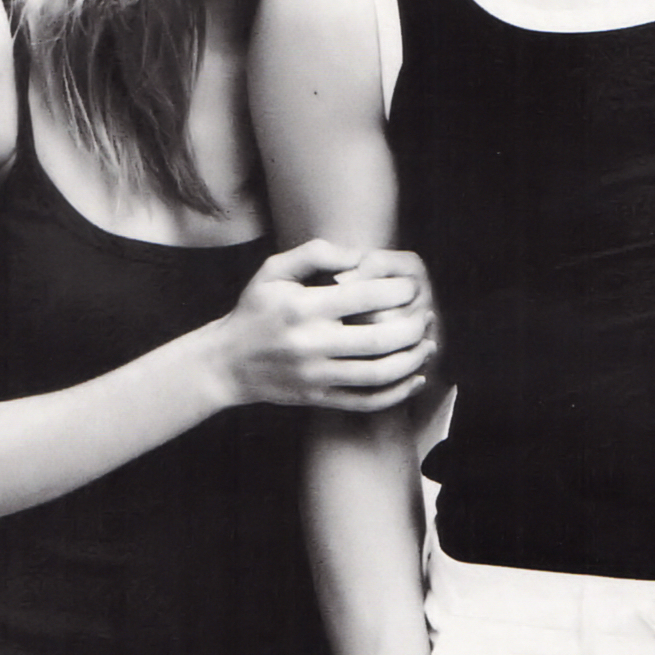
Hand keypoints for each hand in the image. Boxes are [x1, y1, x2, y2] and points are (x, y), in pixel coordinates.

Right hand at [219, 239, 434, 411]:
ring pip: (379, 373)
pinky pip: (367, 401)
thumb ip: (316, 253)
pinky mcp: (320, 398)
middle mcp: (311, 343)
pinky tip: (415, 377)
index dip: (397, 290)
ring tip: (427, 344)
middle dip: (413, 326)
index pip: (364, 297)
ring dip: (413, 359)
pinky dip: (398, 392)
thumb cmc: (255, 310)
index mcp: (303, 307)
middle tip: (426, 315)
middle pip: (379, 338)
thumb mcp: (274, 271)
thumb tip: (360, 256)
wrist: (226, 363)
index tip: (411, 286)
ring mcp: (317, 375)